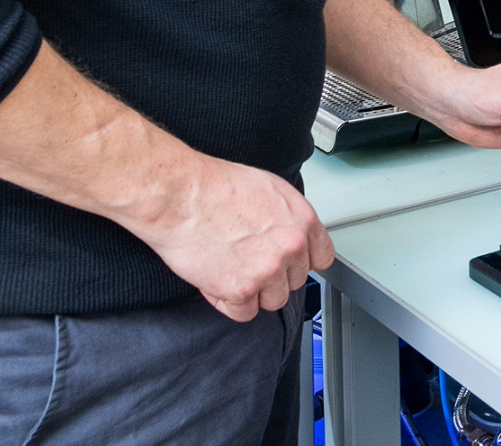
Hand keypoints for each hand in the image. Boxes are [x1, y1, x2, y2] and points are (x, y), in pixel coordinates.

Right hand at [125, 155, 334, 321]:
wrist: (179, 195)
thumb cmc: (214, 187)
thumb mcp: (269, 190)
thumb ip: (288, 219)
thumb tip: (291, 238)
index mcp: (303, 220)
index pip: (321, 258)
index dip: (299, 262)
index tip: (286, 263)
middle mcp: (291, 246)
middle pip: (293, 281)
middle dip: (270, 276)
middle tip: (244, 259)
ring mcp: (268, 270)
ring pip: (272, 300)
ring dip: (251, 292)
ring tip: (228, 267)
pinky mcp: (242, 289)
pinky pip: (243, 313)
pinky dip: (227, 302)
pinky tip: (216, 280)